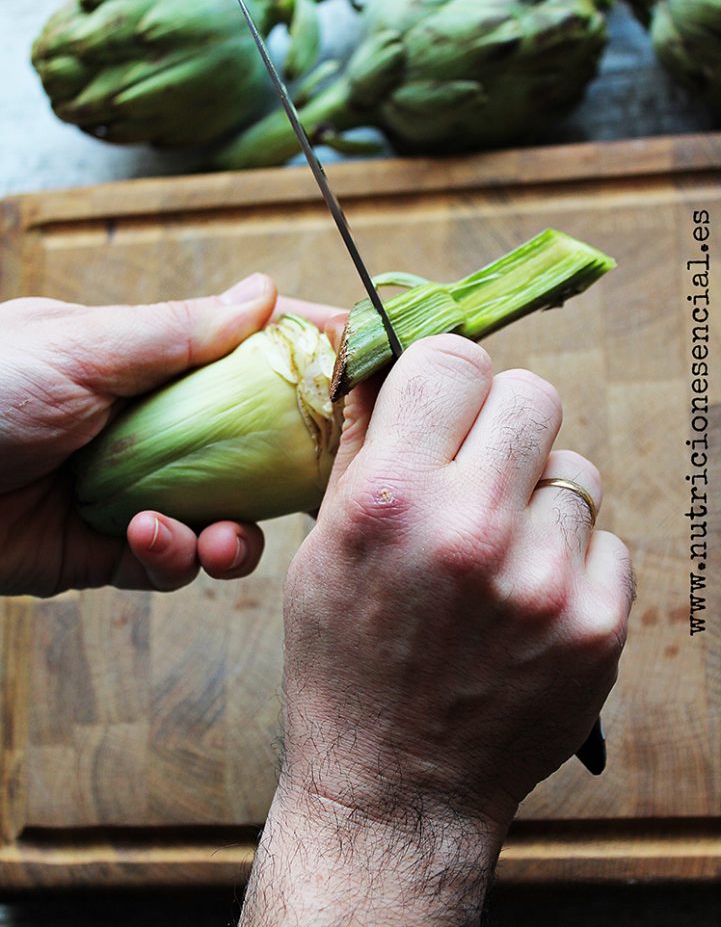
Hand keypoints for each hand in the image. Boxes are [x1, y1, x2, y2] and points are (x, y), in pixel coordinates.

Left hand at [0, 275, 339, 597]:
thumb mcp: (79, 348)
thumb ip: (176, 332)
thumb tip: (265, 292)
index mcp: (144, 363)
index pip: (242, 350)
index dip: (302, 354)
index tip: (360, 360)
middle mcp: (152, 426)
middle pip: (253, 441)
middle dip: (290, 463)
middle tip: (322, 476)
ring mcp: (138, 490)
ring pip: (226, 513)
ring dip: (234, 530)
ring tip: (216, 537)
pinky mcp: (115, 551)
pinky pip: (174, 560)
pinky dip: (175, 558)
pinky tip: (146, 543)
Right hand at [240, 335, 633, 925]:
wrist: (398, 786)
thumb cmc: (346, 663)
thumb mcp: (323, 546)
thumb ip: (366, 444)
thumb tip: (390, 363)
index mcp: (391, 501)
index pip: (453, 359)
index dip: (445, 375)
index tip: (442, 402)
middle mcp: (473, 530)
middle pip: (532, 394)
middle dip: (501, 421)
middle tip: (477, 467)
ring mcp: (546, 580)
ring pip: (576, 468)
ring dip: (539, 493)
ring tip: (500, 547)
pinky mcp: (598, 624)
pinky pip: (605, 538)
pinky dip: (570, 555)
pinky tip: (528, 596)